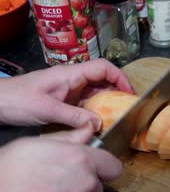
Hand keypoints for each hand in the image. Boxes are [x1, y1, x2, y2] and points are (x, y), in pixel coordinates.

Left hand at [0, 58, 133, 129]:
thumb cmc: (17, 100)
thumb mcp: (47, 109)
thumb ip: (75, 116)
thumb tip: (99, 123)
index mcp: (71, 74)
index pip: (103, 68)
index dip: (120, 78)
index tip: (130, 93)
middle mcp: (73, 80)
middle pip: (103, 81)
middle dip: (117, 92)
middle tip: (127, 109)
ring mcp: (69, 90)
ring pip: (96, 93)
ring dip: (107, 104)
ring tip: (117, 117)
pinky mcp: (64, 101)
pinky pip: (86, 104)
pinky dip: (95, 112)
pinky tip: (99, 122)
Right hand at [0, 124, 121, 191]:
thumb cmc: (2, 178)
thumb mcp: (30, 146)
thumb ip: (67, 139)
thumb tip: (87, 132)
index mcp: (80, 160)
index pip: (112, 166)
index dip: (103, 168)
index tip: (95, 170)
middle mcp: (86, 185)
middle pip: (97, 188)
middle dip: (83, 187)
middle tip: (58, 186)